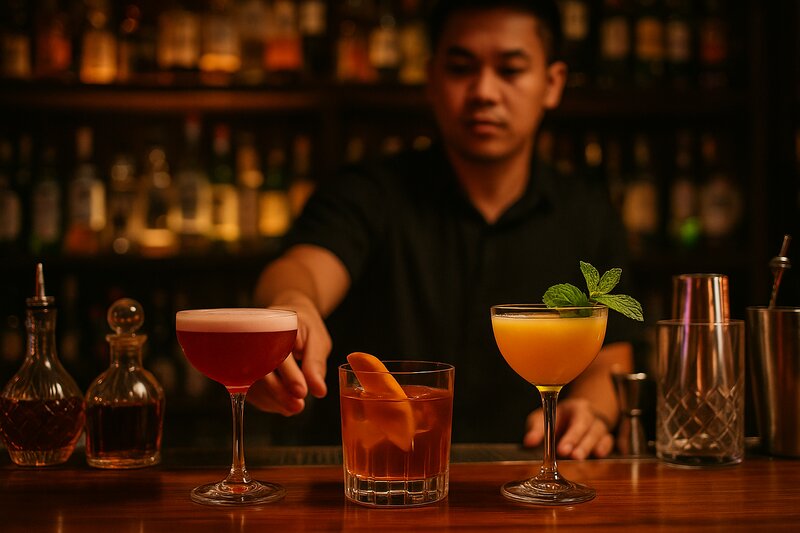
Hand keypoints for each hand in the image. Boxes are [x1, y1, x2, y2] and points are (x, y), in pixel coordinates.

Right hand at [247, 294, 331, 415]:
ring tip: (292, 408)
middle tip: (297, 407)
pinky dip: (265, 400)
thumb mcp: (317, 340)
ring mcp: (244, 351)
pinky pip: (249, 387)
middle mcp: (254, 336)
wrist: (288, 317)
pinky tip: (281, 405)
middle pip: (261, 368)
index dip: (289, 374)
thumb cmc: (305, 327)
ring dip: (271, 400)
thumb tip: (318, 391)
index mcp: (275, 323)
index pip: (278, 351)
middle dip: (278, 392)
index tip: (301, 392)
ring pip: (252, 381)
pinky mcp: (242, 367)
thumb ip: (315, 363)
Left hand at [523, 397, 613, 459]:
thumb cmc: (557, 417)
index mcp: (576, 408)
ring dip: (590, 448)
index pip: (577, 421)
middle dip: (582, 444)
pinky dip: (605, 448)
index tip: (561, 450)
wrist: (574, 416)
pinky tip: (599, 455)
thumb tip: (528, 442)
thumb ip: (537, 429)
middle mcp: (591, 416)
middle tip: (573, 456)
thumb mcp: (543, 418)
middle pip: (590, 430)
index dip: (571, 436)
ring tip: (579, 458)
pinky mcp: (605, 438)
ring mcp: (599, 427)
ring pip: (600, 436)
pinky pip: (608, 442)